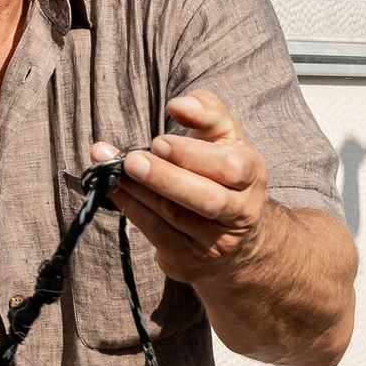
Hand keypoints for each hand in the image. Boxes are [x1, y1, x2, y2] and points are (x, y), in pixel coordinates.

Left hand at [89, 91, 273, 286]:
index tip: (159, 141)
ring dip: (139, 190)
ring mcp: (217, 242)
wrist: (234, 237)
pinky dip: (132, 208)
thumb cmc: (220, 173)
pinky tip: (114, 189)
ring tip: (112, 168)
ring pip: (175, 216)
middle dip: (165, 178)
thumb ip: (206, 112)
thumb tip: (180, 103)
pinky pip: (156, 233)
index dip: (193, 155)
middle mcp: (242, 213)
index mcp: (252, 176)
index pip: (232, 166)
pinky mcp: (190, 261)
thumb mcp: (222, 139)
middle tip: (131, 159)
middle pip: (206, 199)